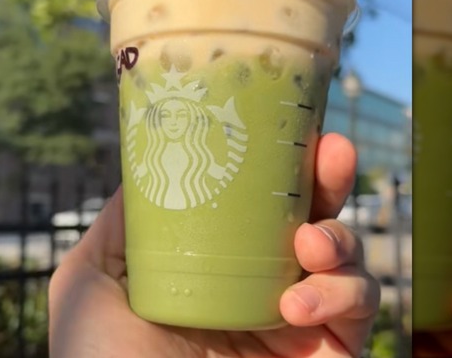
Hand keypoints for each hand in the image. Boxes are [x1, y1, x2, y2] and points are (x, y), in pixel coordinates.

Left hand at [49, 133, 379, 356]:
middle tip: (333, 151)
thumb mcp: (89, 281)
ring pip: (348, 261)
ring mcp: (297, 324)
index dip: (280, 165)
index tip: (290, 126)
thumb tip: (149, 161)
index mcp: (213, 266)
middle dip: (331, 178)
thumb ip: (122, 222)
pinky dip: (340, 297)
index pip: (258, 205)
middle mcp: (261, 288)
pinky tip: (295, 307)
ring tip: (308, 247)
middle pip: (313, 218)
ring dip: (339, 240)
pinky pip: (361, 312)